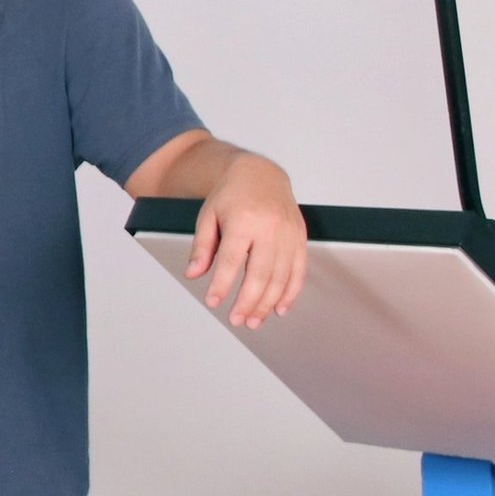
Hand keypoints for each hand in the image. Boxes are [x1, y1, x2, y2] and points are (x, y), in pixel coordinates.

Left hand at [187, 151, 307, 328]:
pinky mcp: (300, 239)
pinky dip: (290, 293)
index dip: (223, 284)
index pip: (231, 259)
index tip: (214, 303)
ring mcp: (289, 234)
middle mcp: (270, 228)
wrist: (260, 174)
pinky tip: (280, 308)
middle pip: (261, 272)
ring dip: (268, 303)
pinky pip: (299, 271)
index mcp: (243, 220)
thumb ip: (202, 247)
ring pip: (281, 276)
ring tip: (254, 321)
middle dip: (249, 301)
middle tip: (237, 320)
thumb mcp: (208, 216)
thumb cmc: (231, 196)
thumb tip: (193, 274)